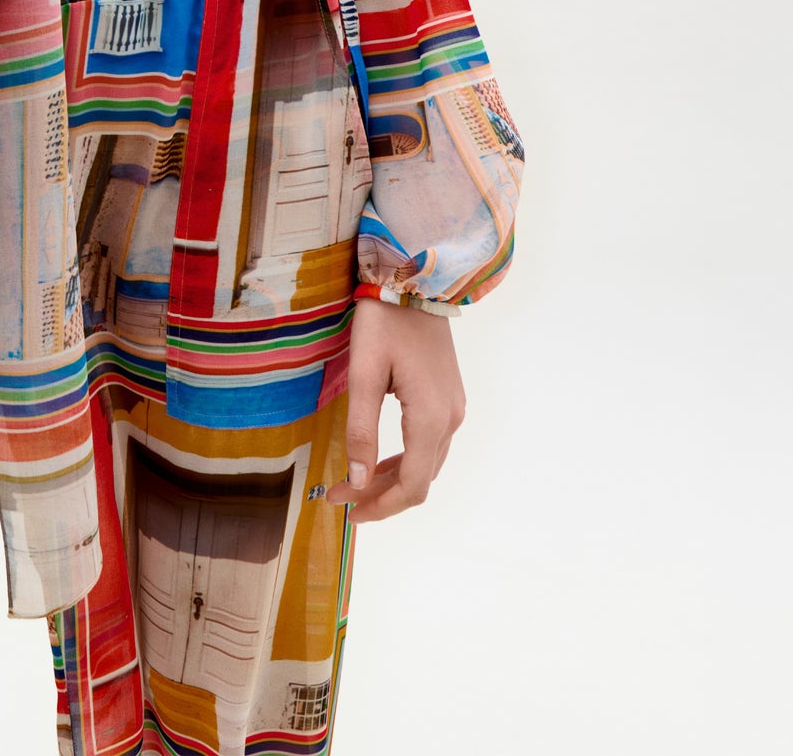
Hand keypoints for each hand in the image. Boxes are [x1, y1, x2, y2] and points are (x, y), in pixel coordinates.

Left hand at [325, 297, 465, 522]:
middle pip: (420, 480)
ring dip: (391, 479)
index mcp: (430, 417)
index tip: (347, 511)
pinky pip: (429, 444)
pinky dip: (403, 460)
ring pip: (426, 464)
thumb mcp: (364, 373)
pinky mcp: (448, 398)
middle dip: (380, 495)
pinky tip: (377, 460)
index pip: (412, 486)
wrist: (415, 280)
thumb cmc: (384, 321)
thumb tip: (356, 481)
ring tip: (352, 484)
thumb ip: (361, 430)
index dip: (381, 506)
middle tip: (340, 498)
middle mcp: (450, 419)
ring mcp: (453, 408)